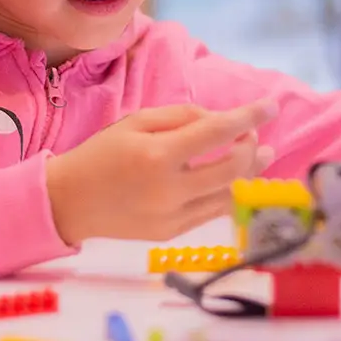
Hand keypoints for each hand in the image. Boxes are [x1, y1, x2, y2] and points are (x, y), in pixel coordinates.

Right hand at [46, 101, 278, 243]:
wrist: (70, 202)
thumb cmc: (101, 154)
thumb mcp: (135, 122)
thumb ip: (182, 117)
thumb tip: (221, 122)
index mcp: (158, 155)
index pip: (217, 133)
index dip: (248, 118)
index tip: (270, 107)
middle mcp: (169, 189)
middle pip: (233, 169)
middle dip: (252, 147)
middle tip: (254, 134)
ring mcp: (173, 216)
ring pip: (229, 195)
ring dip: (250, 173)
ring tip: (261, 156)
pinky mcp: (172, 234)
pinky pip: (212, 212)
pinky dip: (228, 192)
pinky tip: (236, 179)